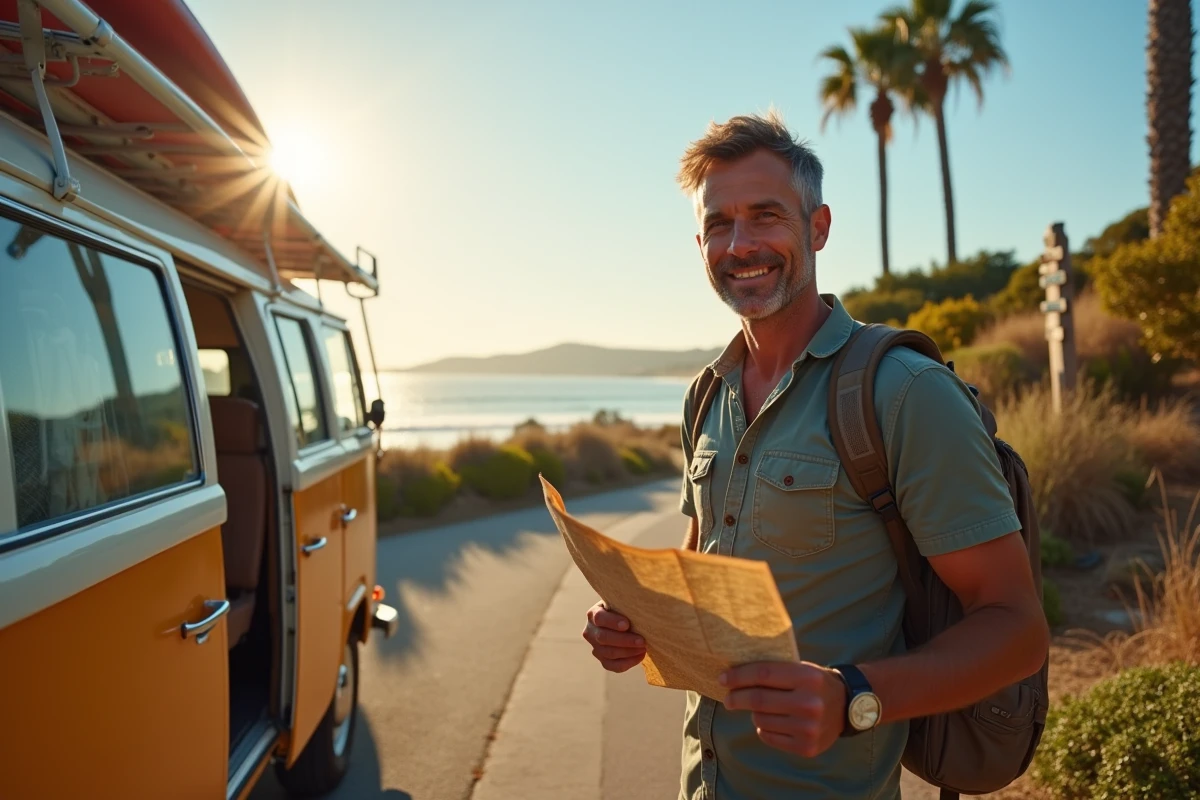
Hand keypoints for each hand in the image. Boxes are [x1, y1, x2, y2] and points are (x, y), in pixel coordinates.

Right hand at [582, 601, 645, 672]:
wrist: (623, 623)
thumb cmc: (625, 611)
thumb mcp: (622, 604)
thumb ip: (626, 606)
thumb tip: (639, 611)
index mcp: (593, 614)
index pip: (599, 618)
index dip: (612, 622)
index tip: (627, 625)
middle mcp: (590, 631)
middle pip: (603, 638)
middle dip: (624, 640)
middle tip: (642, 641)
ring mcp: (595, 648)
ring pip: (609, 653)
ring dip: (629, 652)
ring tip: (643, 647)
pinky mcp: (603, 660)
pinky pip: (614, 666)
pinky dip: (629, 662)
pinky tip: (641, 655)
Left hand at [719, 661, 847, 757]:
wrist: (846, 707)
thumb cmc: (814, 683)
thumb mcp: (801, 668)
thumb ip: (774, 670)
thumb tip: (734, 674)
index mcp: (808, 677)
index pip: (763, 674)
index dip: (739, 676)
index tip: (723, 678)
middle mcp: (810, 703)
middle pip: (758, 700)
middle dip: (736, 697)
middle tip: (728, 697)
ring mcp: (809, 728)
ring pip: (760, 719)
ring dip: (753, 713)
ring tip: (760, 708)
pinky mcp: (806, 747)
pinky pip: (768, 736)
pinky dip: (763, 728)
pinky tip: (772, 721)